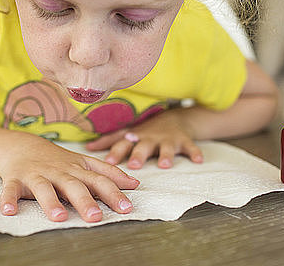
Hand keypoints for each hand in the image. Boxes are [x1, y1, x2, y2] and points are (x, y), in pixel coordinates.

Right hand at [0, 133, 139, 222]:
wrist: (21, 146)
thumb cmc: (57, 160)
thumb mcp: (84, 163)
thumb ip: (108, 173)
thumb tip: (135, 183)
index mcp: (77, 170)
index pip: (98, 181)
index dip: (113, 193)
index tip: (126, 208)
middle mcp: (58, 172)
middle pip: (73, 186)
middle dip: (85, 201)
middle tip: (95, 217)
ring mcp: (36, 175)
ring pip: (44, 188)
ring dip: (50, 202)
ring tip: (58, 217)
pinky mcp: (15, 180)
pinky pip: (10, 190)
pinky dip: (8, 200)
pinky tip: (9, 211)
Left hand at [85, 108, 203, 169]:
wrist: (175, 118)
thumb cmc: (146, 130)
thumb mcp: (128, 133)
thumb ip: (109, 141)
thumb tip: (85, 149)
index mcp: (135, 138)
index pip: (123, 144)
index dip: (115, 153)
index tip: (108, 163)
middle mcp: (150, 138)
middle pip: (143, 146)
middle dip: (138, 155)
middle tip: (134, 165)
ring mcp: (168, 139)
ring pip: (166, 147)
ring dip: (165, 155)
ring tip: (164, 164)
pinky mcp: (184, 140)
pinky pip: (190, 147)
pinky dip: (194, 152)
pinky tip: (198, 160)